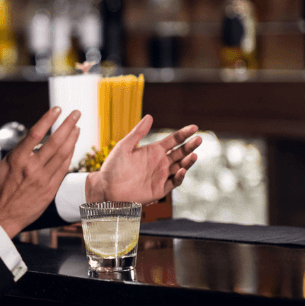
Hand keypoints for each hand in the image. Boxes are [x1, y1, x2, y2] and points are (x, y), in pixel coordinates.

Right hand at [0, 107, 80, 237]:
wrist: (1, 218)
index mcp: (16, 160)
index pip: (36, 134)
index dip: (48, 119)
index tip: (57, 109)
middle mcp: (32, 169)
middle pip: (55, 142)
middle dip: (67, 125)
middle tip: (76, 112)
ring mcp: (43, 180)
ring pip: (62, 155)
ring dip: (72, 139)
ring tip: (77, 126)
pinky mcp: (50, 190)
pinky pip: (63, 169)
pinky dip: (69, 156)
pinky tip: (72, 146)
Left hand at [86, 115, 200, 204]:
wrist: (106, 188)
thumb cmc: (112, 167)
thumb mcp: (124, 146)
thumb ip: (137, 133)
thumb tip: (150, 116)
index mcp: (153, 151)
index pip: (173, 140)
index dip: (184, 134)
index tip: (194, 127)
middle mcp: (160, 162)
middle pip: (180, 153)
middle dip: (190, 146)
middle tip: (198, 139)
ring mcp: (161, 176)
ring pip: (180, 167)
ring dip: (187, 161)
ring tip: (193, 154)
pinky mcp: (159, 189)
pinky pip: (173, 182)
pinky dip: (179, 177)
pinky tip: (181, 169)